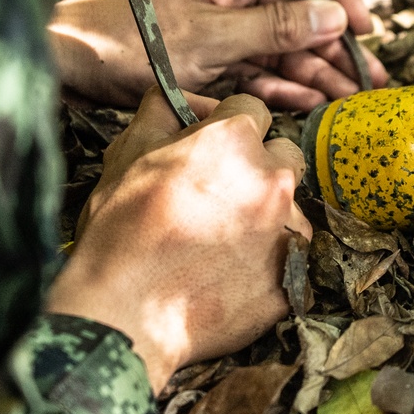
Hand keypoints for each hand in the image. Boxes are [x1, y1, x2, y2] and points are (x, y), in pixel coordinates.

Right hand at [46, 88, 310, 392]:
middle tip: (219, 196)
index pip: (252, 109)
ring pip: (290, 207)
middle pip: (284, 154)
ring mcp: (289, 229)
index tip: (211, 148)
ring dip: (266, 216)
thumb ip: (161, 112)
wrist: (125, 315)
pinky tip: (231, 275)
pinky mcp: (294, 276)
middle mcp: (273, 178)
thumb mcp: (127, 155)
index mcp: (234, 140)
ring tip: (220, 244)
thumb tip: (180, 97)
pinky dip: (269, 261)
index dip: (227, 126)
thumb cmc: (120, 233)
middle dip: (259, 166)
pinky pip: (290, 256)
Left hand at [50, 0, 388, 110]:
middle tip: (368, 79)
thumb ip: (277, 26)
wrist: (67, 65)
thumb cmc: (127, 39)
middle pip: (296, 14)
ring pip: (280, 46)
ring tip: (347, 98)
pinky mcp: (209, 53)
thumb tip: (334, 16)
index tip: (366, 29)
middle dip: (332, 48)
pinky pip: (255, 66)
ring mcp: (220, 23)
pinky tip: (308, 102)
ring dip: (312, 72)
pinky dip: (279, 83)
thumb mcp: (211, 36)